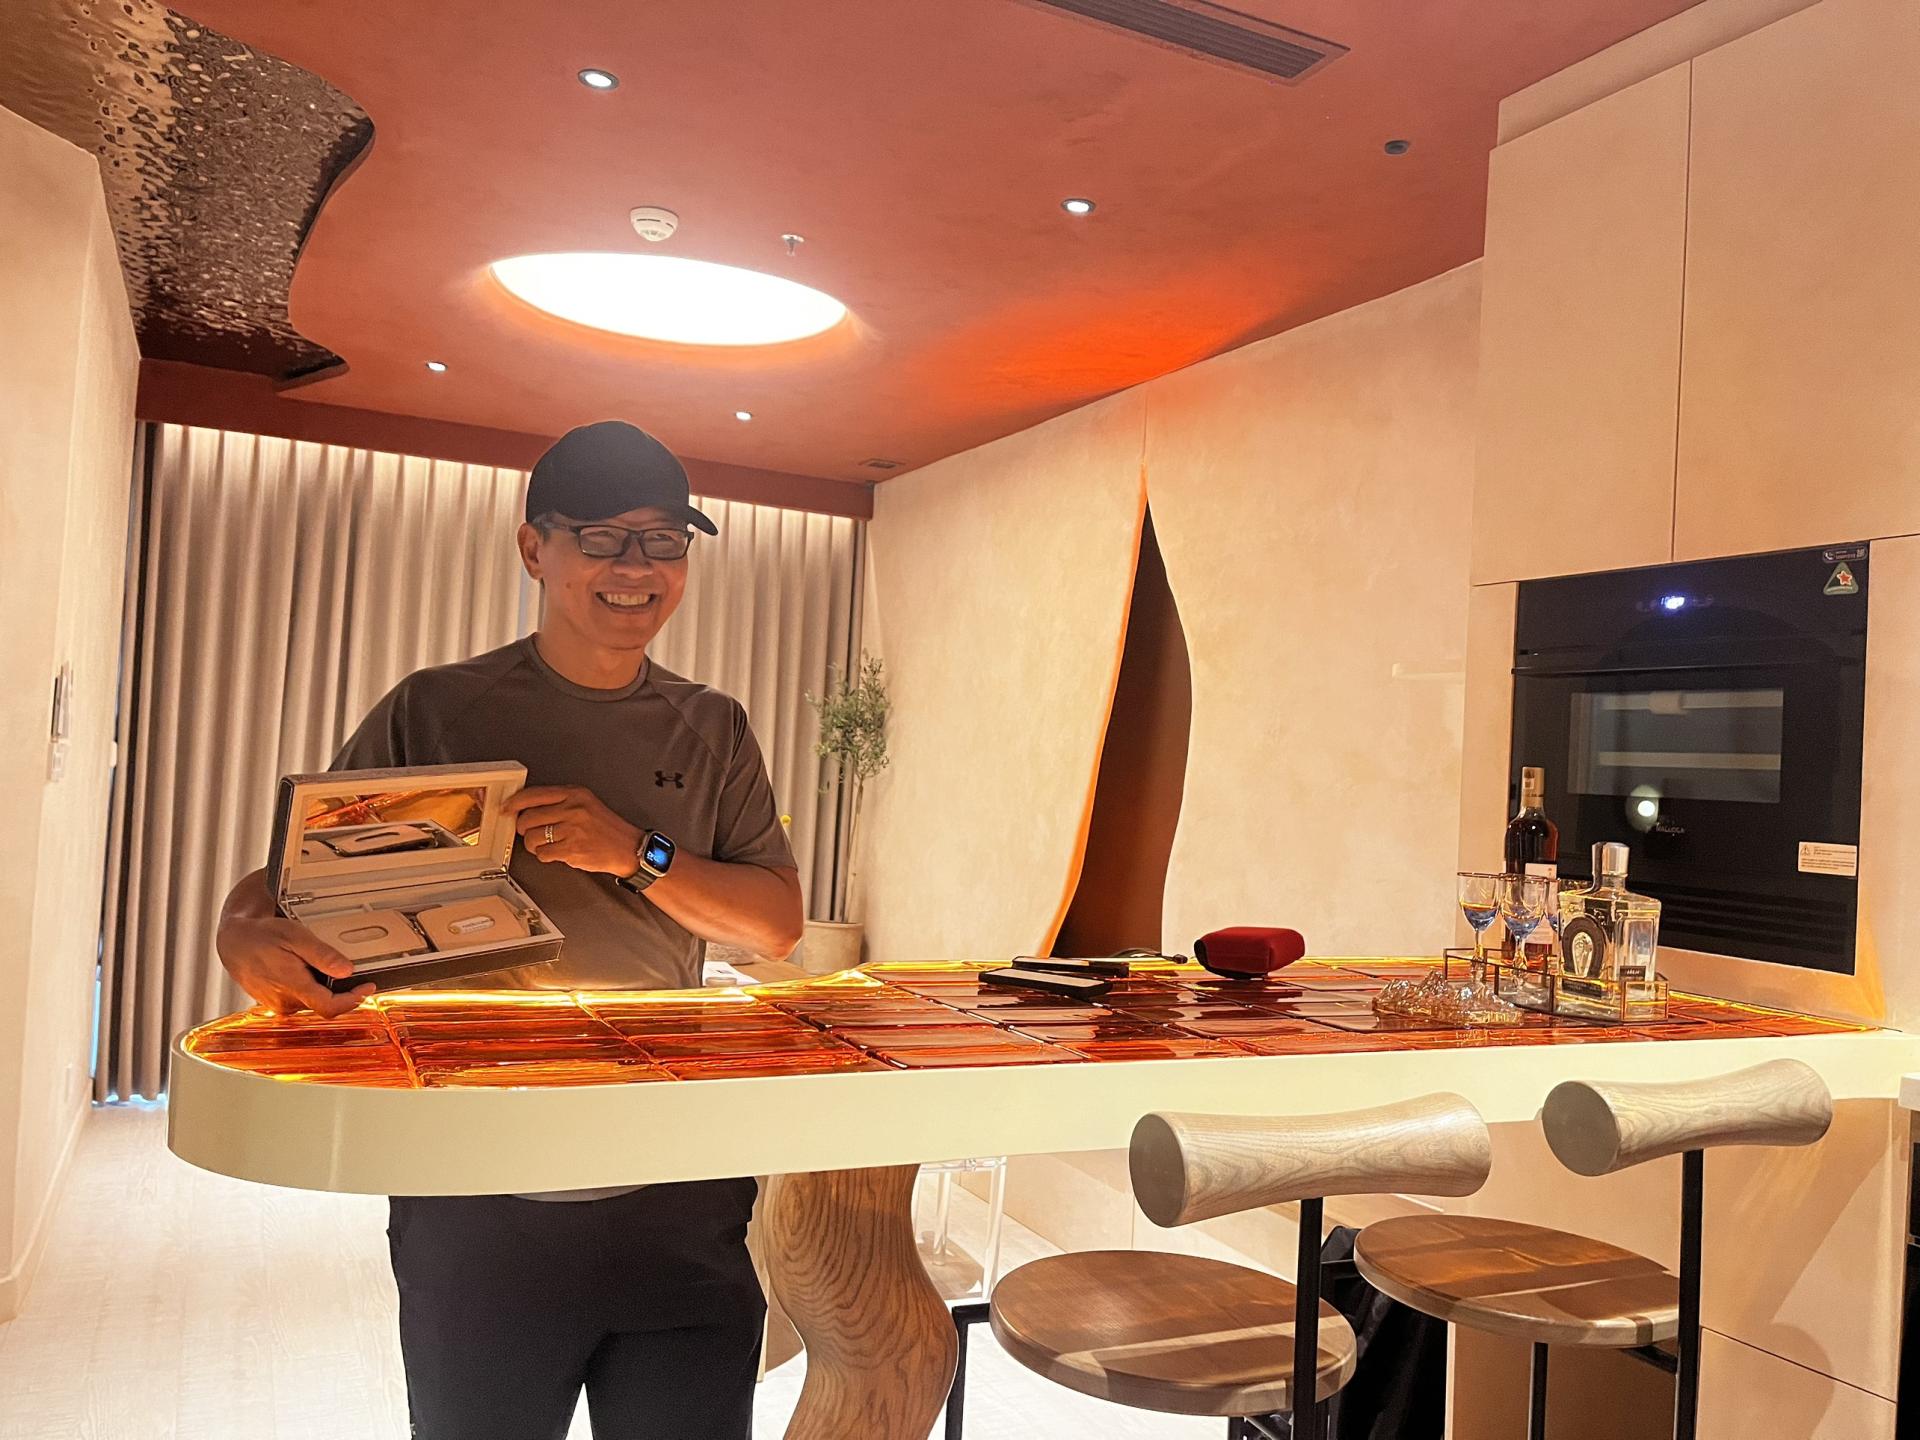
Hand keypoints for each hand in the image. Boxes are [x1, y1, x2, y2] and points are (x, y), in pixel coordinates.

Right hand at [216, 915, 374, 1017]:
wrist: (234, 942)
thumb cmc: (261, 937)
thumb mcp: (296, 936)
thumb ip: (322, 955)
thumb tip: (347, 970)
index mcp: (293, 987)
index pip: (330, 1007)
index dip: (354, 1000)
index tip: (368, 988)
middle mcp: (285, 1001)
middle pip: (324, 1005)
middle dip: (342, 992)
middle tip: (354, 974)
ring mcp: (279, 1004)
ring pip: (312, 1002)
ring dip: (325, 989)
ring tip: (324, 968)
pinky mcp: (274, 1002)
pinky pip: (299, 999)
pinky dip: (310, 988)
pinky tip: (307, 971)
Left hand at [504, 785, 643, 876]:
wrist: (628, 847)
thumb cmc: (606, 827)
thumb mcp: (586, 803)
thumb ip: (559, 802)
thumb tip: (526, 808)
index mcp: (574, 794)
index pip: (534, 794)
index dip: (514, 803)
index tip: (506, 809)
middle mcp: (572, 809)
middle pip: (528, 818)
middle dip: (524, 828)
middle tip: (529, 832)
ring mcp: (572, 830)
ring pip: (532, 838)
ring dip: (534, 845)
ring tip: (547, 844)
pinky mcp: (572, 849)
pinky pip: (543, 854)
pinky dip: (546, 856)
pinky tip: (557, 852)